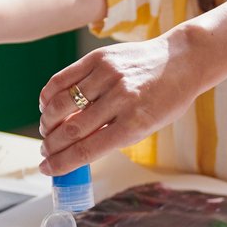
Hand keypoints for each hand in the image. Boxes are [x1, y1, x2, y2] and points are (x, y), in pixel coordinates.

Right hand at [38, 34, 200, 175]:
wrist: (180, 61)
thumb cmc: (164, 101)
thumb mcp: (145, 127)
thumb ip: (112, 137)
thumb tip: (72, 150)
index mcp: (134, 124)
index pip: (87, 150)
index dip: (61, 163)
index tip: (47, 169)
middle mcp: (121, 98)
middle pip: (70, 129)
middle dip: (51, 146)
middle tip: (45, 151)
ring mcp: (108, 75)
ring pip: (61, 104)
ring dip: (47, 122)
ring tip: (47, 130)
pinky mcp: (99, 58)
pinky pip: (62, 79)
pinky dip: (49, 96)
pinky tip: (48, 106)